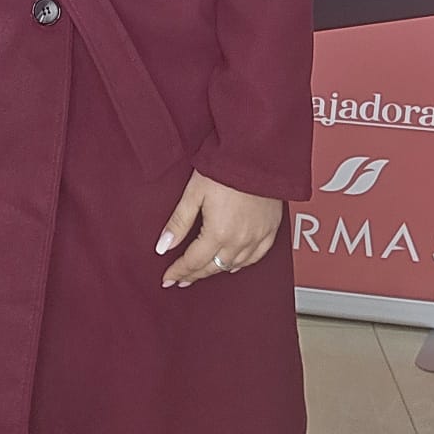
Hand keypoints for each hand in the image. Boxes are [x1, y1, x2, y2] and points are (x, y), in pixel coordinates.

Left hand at [156, 172, 282, 286]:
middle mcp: (240, 240)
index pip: (193, 261)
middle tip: (181, 279)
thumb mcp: (193, 193)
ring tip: (202, 272)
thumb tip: (162, 246)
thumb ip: (178, 223)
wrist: (256, 154)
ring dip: (215, 270)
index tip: (168, 278)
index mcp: (218, 232)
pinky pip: (256, 256)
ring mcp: (258, 236)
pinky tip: (233, 264)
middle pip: (213, 266)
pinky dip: (242, 263)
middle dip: (194, 274)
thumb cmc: (225, 168)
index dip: (178, 271)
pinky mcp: (271, 229)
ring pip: (233, 265)